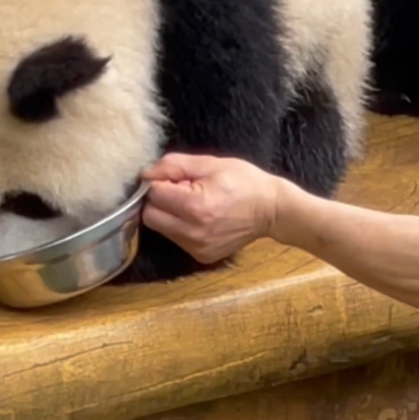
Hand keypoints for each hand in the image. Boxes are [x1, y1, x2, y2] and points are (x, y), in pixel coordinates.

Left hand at [139, 154, 282, 264]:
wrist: (272, 210)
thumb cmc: (244, 181)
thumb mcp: (211, 163)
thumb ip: (174, 165)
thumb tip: (146, 174)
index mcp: (194, 206)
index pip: (153, 194)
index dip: (161, 182)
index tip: (177, 178)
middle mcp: (193, 232)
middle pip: (150, 216)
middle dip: (160, 201)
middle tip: (182, 191)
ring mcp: (197, 248)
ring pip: (162, 230)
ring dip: (170, 215)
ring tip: (195, 204)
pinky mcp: (202, 256)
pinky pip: (177, 240)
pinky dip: (182, 228)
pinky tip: (202, 218)